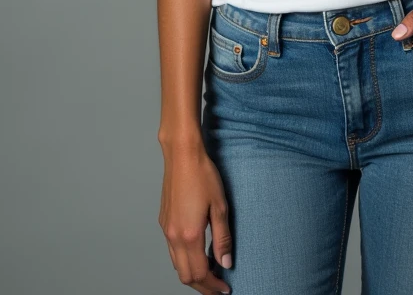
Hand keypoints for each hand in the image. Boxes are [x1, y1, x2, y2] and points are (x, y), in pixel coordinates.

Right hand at [159, 138, 232, 293]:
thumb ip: (222, 238)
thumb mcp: (220, 207)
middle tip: (218, 286)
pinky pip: (172, 251)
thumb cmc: (203, 175)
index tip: (225, 288)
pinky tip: (197, 252)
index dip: (213, 286)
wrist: (182, 155)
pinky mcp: (164, 221)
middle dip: (202, 285)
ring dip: (192, 273)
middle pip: (185, 275)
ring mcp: (166, 229)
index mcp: (189, 235)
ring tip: (210, 271)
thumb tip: (225, 262)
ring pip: (176, 265)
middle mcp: (174, 236)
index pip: (200, 273)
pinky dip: (184, 260)